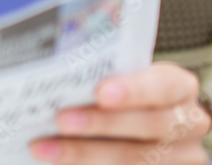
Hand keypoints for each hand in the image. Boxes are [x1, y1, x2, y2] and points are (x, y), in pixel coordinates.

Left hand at [30, 62, 210, 163]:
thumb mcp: (116, 81)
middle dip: (101, 123)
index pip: (163, 85)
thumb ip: (98, 79)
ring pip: (136, 160)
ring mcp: (181, 156)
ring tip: (46, 148)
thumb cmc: (117, 94)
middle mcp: (187, 123)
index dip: (133, 90)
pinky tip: (59, 161)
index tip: (99, 92)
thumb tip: (55, 77)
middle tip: (61, 120)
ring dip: (85, 153)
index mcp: (178, 88)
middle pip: (150, 125)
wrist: (129, 125)